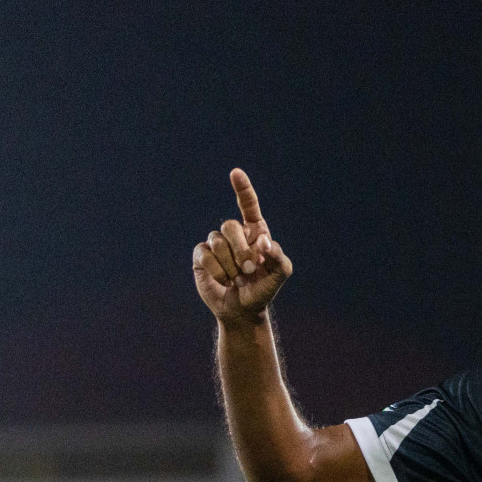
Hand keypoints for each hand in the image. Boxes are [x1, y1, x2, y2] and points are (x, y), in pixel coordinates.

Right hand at [193, 168, 293, 326]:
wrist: (244, 309)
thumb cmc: (263, 288)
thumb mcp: (280, 274)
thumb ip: (278, 257)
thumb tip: (262, 243)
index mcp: (255, 232)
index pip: (248, 205)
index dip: (242, 189)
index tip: (235, 173)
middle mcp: (234, 234)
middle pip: (230, 226)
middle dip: (241, 251)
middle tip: (249, 271)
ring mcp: (216, 243)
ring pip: (217, 241)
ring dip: (230, 265)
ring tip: (237, 279)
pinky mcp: (201, 255)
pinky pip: (205, 254)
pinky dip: (217, 271)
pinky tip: (223, 281)